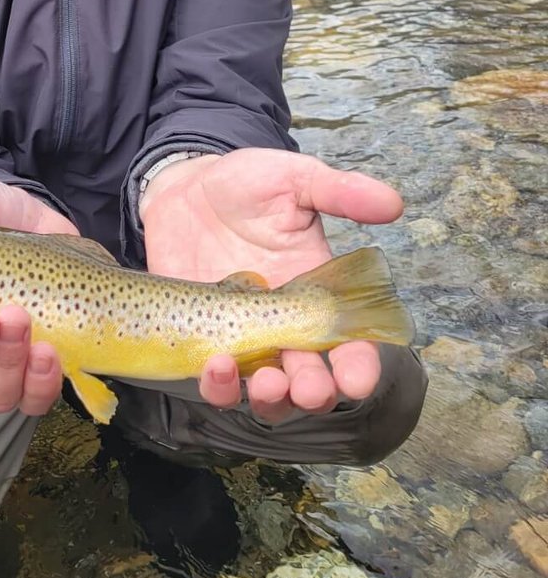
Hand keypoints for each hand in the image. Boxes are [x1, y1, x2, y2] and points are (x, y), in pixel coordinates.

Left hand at [140, 148, 403, 424]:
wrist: (185, 185)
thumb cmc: (246, 182)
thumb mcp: (293, 179)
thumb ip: (339, 191)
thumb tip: (393, 203)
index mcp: (316, 294)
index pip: (350, 345)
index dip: (359, 367)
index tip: (358, 377)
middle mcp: (284, 326)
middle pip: (312, 381)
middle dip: (315, 392)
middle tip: (309, 386)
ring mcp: (242, 337)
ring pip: (267, 392)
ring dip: (271, 399)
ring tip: (267, 382)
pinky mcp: (201, 339)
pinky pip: (214, 379)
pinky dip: (219, 385)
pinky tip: (216, 365)